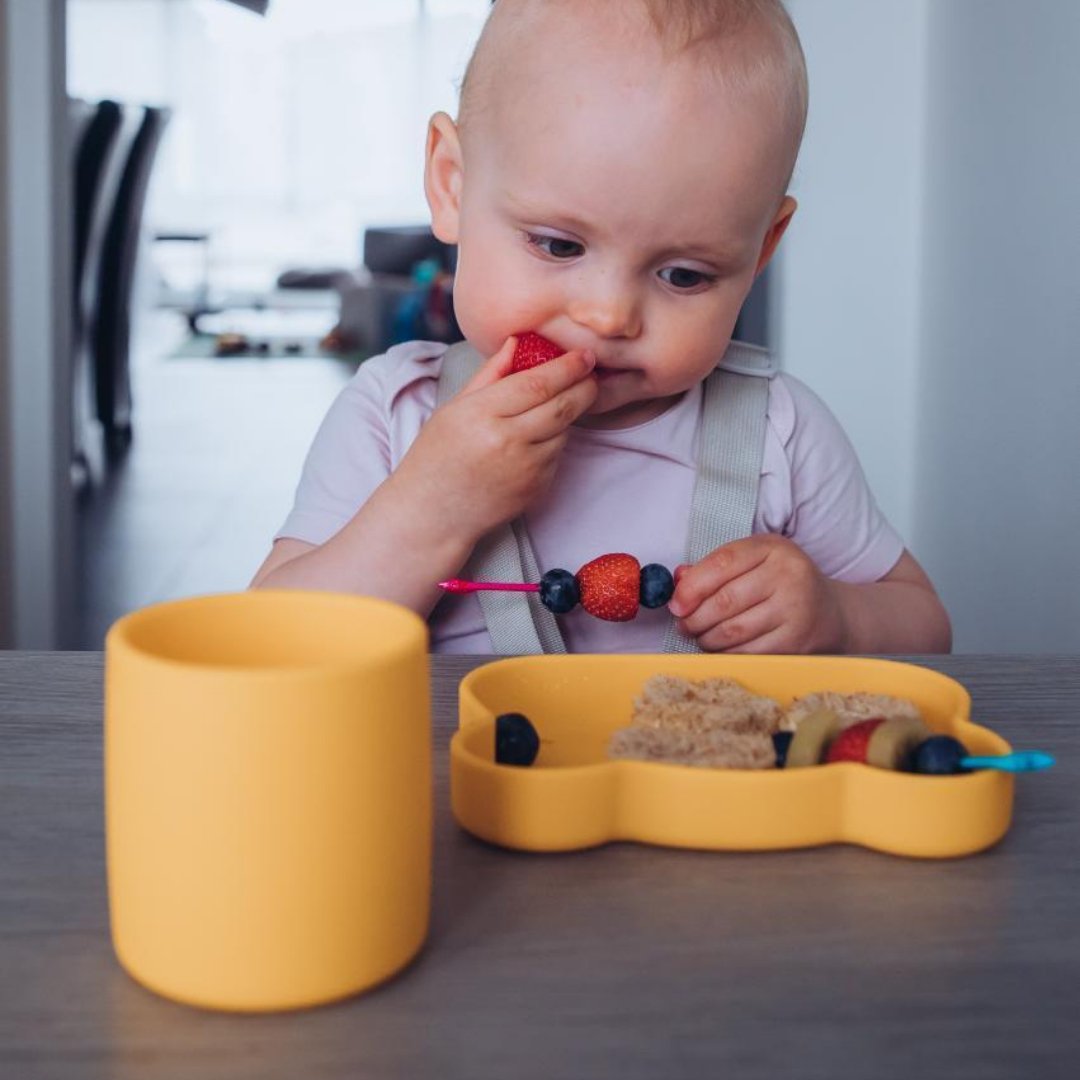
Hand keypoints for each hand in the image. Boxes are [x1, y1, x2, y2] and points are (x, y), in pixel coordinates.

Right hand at [387, 337, 598, 543]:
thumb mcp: (453, 408)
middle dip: (584, 386)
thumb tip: (517, 342)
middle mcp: (507, 441)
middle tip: (591, 373)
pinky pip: (556, 455)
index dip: (567, 367)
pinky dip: (553, 442)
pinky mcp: (536, 489)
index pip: (537, 383)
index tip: (583, 356)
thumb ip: (490, 375)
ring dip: (567, 415)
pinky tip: (532, 441)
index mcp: (482, 414)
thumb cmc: (437, 457)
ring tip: (552, 406)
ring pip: (563, 431)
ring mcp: (525, 468)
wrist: (433, 513)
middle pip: (562, 406)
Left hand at [668, 535, 848, 652]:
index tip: (675, 604)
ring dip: (706, 638)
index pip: (723, 563)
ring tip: (699, 636)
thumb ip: (714, 568)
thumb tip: (678, 579)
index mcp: (773, 548)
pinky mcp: (796, 642)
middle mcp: (788, 576)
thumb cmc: (780, 583)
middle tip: (683, 624)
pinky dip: (725, 653)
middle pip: (725, 601)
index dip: (692, 586)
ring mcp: (795, 610)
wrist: (831, 613)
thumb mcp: (753, 562)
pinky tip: (720, 648)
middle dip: (694, 617)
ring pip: (733, 630)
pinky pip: (747, 652)